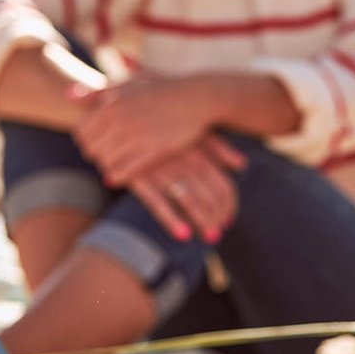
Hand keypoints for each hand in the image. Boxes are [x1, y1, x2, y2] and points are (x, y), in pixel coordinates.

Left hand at [72, 75, 214, 183]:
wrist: (197, 98)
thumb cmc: (161, 88)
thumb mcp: (128, 83)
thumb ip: (96, 91)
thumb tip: (66, 96)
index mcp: (112, 102)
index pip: (81, 130)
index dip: (84, 138)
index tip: (93, 140)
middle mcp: (122, 119)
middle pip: (91, 148)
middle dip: (93, 152)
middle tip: (102, 153)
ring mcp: (138, 136)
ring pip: (106, 161)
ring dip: (106, 164)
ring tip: (112, 162)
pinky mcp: (155, 150)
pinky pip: (126, 170)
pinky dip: (117, 175)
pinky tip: (116, 177)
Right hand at [130, 134, 246, 242]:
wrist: (112, 115)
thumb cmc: (157, 126)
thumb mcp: (188, 131)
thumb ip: (218, 147)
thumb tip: (242, 164)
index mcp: (195, 148)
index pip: (221, 181)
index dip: (228, 203)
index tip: (228, 220)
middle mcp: (180, 157)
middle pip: (208, 191)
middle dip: (216, 215)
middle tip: (217, 235)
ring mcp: (158, 166)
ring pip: (187, 197)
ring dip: (201, 219)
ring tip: (210, 238)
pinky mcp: (135, 175)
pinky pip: (157, 200)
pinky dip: (171, 218)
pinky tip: (183, 234)